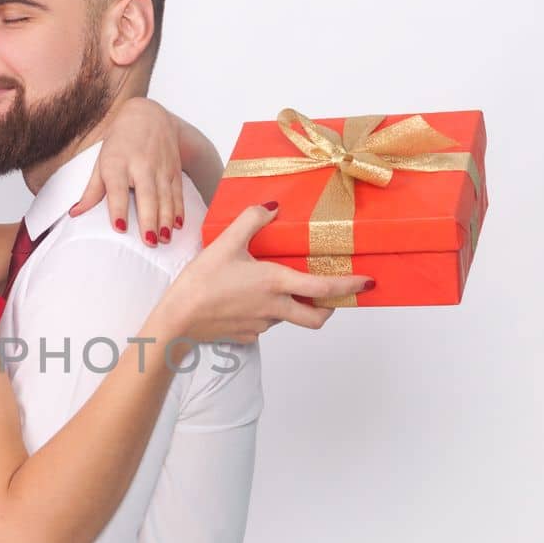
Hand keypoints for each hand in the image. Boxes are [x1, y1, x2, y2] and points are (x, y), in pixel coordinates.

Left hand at [71, 96, 182, 244]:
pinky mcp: (174, 170)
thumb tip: (75, 213)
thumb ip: (91, 191)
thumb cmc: (119, 143)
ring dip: (166, 220)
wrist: (147, 116)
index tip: (120, 228)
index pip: (117, 188)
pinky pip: (177, 193)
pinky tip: (177, 226)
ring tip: (164, 239)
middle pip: (146, 196)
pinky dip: (178, 210)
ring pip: (165, 197)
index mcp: (117, 163)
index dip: (119, 208)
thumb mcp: (101, 162)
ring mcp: (160, 167)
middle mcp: (140, 165)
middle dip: (148, 220)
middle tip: (149, 242)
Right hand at [159, 203, 375, 340]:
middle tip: (330, 295)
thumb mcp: (226, 243)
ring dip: (291, 305)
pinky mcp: (246, 335)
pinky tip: (245, 299)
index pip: (324, 288)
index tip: (367, 283)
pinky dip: (265, 313)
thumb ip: (251, 220)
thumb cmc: (200, 283)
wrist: (177, 320)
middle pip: (316, 317)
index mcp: (275, 283)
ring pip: (288, 318)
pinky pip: (264, 324)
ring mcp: (261, 325)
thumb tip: (272, 207)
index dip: (350, 286)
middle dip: (329, 308)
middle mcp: (274, 308)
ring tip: (272, 287)